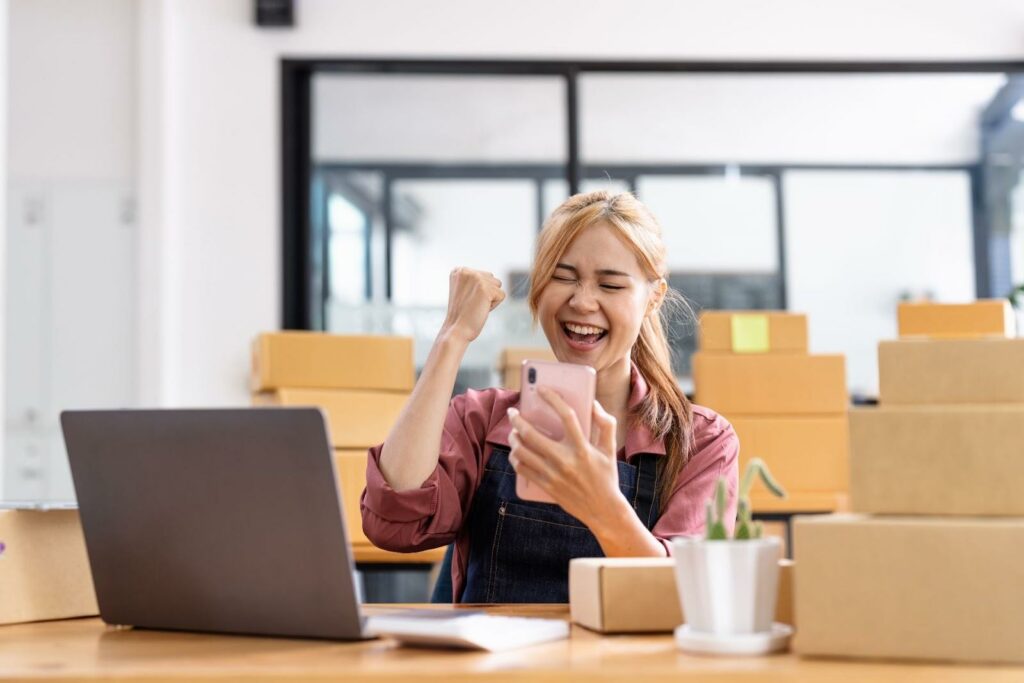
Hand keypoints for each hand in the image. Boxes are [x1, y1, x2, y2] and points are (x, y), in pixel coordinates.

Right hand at [440, 267, 505, 343]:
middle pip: (492, 279)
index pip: (484, 276)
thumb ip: (475, 280)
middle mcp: (466, 271)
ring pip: (498, 286)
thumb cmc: (462, 314)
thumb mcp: (464, 291)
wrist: (456, 330)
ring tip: (476, 306)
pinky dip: (494, 305)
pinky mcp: (486, 289)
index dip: (479, 291)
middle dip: (487, 294)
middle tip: (472, 304)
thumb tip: (494, 279)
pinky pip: (502, 295)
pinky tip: (481, 309)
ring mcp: (476, 278)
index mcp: (459, 270)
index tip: (467, 300)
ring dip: (491, 298)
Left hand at [507, 388, 621, 526]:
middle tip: (513, 413)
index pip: (567, 416)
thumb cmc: (607, 476)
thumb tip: (593, 404)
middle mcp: (566, 460)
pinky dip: (515, 458)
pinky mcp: (546, 486)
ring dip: (513, 439)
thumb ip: (606, 424)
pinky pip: (522, 469)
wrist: (603, 510)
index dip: (552, 399)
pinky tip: (516, 451)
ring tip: (513, 432)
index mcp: (583, 448)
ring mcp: (553, 474)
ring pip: (522, 452)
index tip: (541, 389)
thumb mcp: (611, 449)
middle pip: (532, 435)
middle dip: (517, 420)